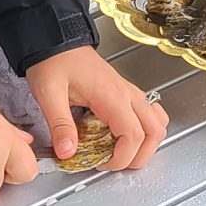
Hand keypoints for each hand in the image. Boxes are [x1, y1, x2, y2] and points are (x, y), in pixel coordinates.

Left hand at [26, 45, 167, 173]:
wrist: (56, 41)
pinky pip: (148, 114)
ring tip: (122, 153)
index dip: (123, 157)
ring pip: (157, 123)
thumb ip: (60, 124)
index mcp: (111, 96)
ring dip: (147, 144)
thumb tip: (68, 152)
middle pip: (154, 132)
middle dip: (140, 156)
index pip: (133, 135)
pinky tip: (124, 135)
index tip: (103, 164)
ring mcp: (128, 92)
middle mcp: (126, 94)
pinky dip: (145, 130)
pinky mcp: (125, 92)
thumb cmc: (53, 61)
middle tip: (115, 164)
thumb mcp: (48, 93)